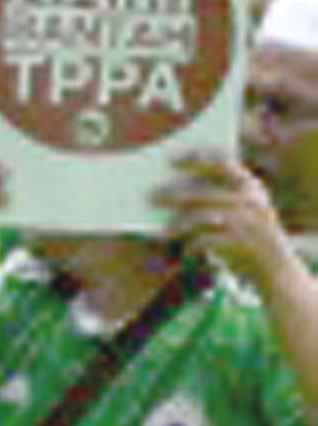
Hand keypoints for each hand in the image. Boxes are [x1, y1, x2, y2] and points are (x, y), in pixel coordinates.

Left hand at [154, 150, 293, 284]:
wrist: (276, 267)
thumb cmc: (247, 231)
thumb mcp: (241, 207)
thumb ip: (216, 191)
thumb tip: (167, 182)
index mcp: (251, 186)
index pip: (222, 162)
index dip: (196, 158)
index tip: (170, 158)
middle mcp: (251, 201)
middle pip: (204, 193)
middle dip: (174, 195)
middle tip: (151, 195)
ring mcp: (247, 223)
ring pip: (201, 218)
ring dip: (178, 224)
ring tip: (163, 230)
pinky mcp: (240, 244)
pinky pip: (205, 240)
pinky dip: (192, 245)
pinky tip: (185, 250)